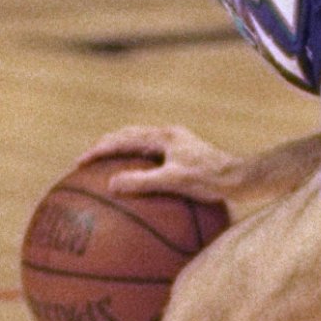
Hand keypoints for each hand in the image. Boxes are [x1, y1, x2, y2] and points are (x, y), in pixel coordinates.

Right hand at [78, 123, 250, 204]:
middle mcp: (168, 135)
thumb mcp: (174, 181)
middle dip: (104, 147)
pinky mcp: (182, 156)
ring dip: (119, 153)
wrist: (241, 178)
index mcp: (163, 136)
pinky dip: (135, 165)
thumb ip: (142, 181)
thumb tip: (111, 184)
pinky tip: (134, 185)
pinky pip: (151, 157)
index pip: (122, 139)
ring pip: (139, 144)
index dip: (98, 150)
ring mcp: (176, 144)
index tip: (79, 163)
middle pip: (127, 136)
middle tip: (85, 163)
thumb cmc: (211, 180)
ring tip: (102, 169)